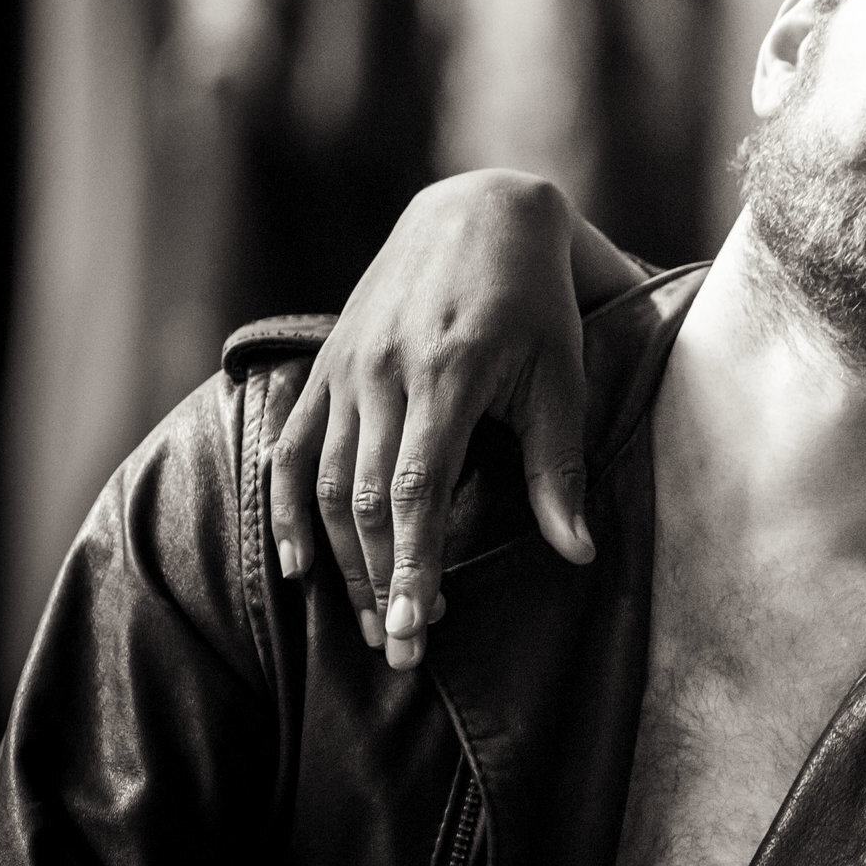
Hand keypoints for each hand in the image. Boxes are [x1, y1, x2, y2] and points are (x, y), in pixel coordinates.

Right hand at [269, 170, 596, 669]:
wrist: (480, 215)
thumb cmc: (536, 301)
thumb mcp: (562, 376)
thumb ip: (557, 468)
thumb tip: (577, 554)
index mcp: (445, 376)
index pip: (414, 492)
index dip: (410, 566)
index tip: (413, 631)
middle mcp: (382, 375)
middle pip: (364, 500)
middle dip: (378, 581)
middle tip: (398, 650)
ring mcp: (346, 370)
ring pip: (324, 483)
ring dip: (341, 559)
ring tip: (368, 620)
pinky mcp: (328, 367)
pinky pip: (292, 446)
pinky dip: (288, 507)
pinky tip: (297, 562)